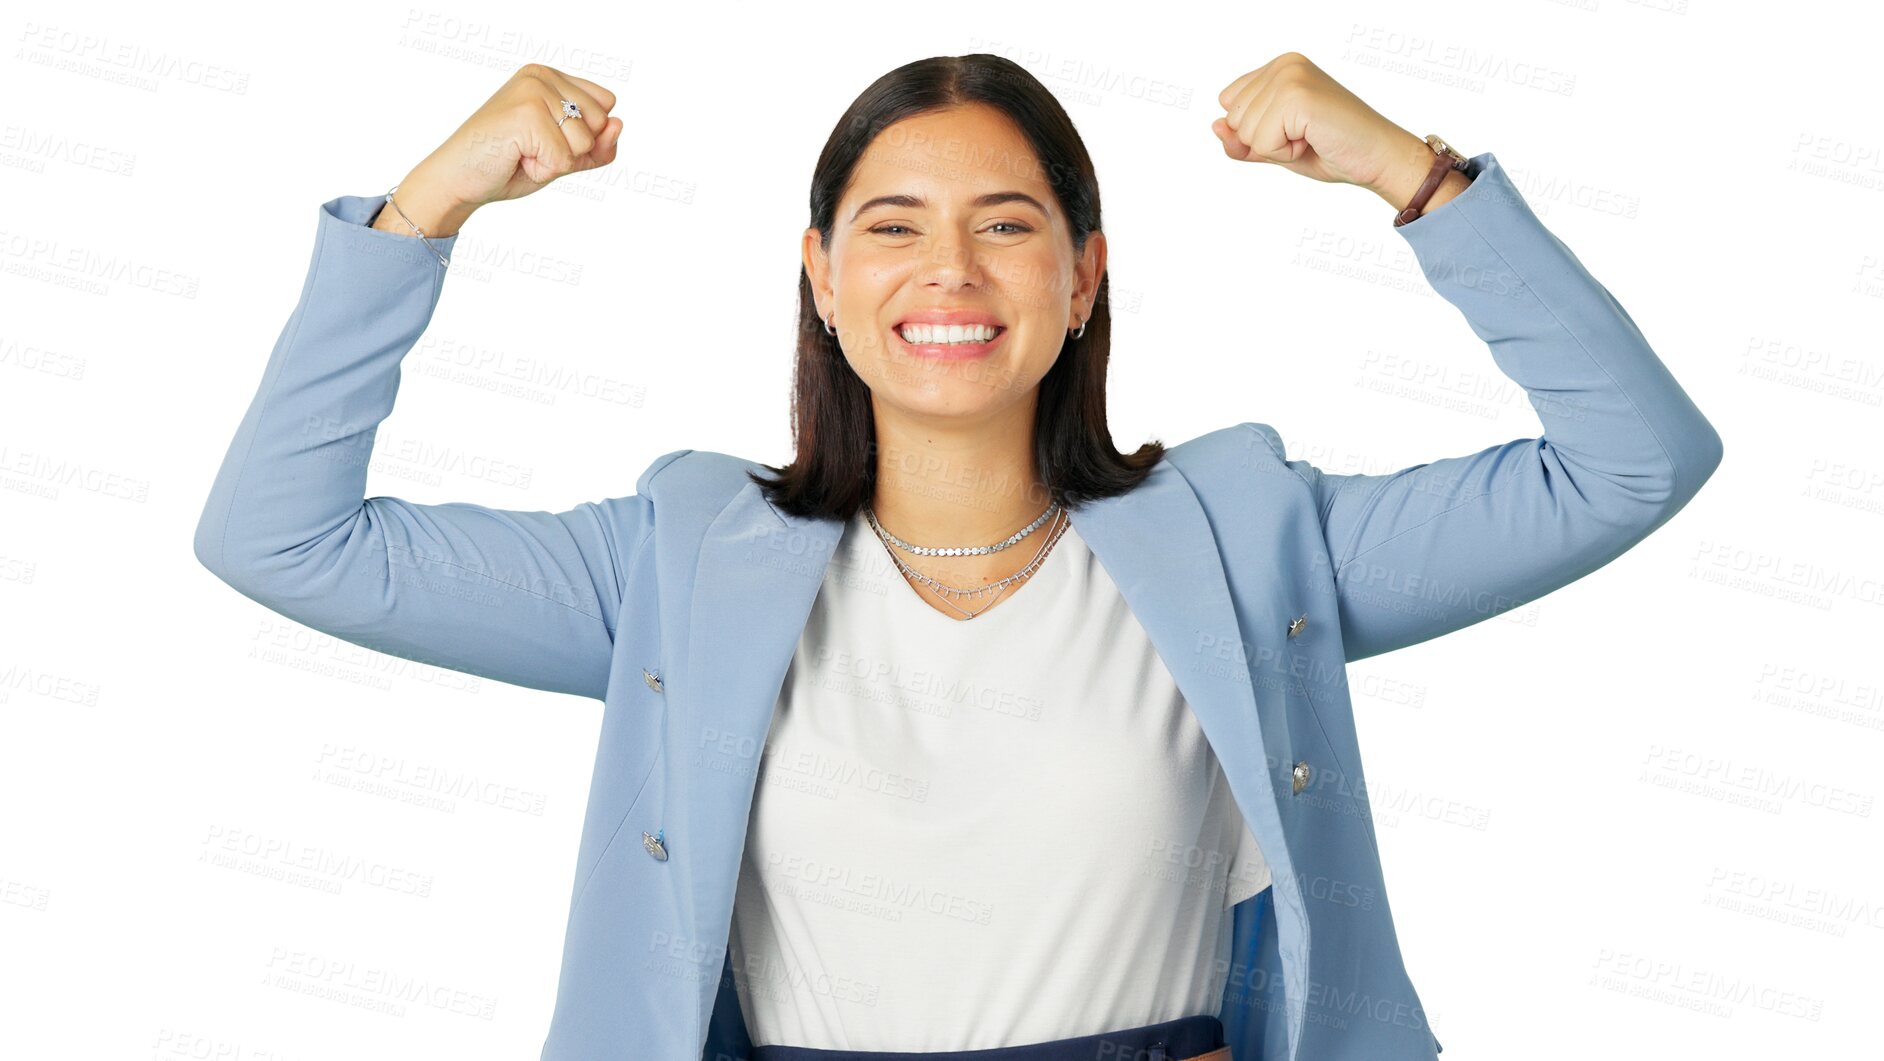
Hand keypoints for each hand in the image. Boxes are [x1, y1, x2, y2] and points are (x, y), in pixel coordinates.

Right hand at [379, 63, 623, 236]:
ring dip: (556, 161)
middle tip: (530, 149)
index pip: (606, 105)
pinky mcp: (526, 113)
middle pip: (600, 122)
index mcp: (551, 76)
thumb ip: (598, 145)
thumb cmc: (507, 164)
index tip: (545, 139)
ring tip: (522, 153)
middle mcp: (541, 76)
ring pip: (585, 142)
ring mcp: (533, 91)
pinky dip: (543, 170)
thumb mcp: (564, 156)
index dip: (585, 136)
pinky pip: (564, 158)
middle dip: (572, 149)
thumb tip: (619, 124)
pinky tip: (515, 158)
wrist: (458, 179)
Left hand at [1210, 52, 1424, 198]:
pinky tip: (1313, 140)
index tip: (1294, 129)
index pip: (1229, 103)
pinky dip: (1284, 154)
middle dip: (1264, 141)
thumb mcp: (1276, 147)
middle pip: (1232, 119)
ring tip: (1311, 138)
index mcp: (1279, 67)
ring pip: (1243, 132)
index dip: (1254, 130)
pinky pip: (1260, 143)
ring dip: (1276, 149)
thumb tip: (1214, 126)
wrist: (1377, 158)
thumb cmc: (1332, 150)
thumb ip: (1242, 139)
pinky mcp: (1297, 97)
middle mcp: (1284, 64)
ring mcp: (1290, 77)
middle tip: (1306, 136)